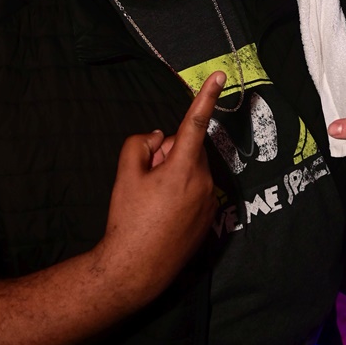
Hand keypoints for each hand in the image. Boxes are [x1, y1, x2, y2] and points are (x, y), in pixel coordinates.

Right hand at [99, 71, 224, 300]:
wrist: (136, 268)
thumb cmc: (128, 219)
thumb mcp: (125, 174)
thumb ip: (140, 144)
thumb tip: (158, 137)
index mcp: (183, 168)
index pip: (195, 123)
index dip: (206, 96)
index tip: (220, 75)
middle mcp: (204, 182)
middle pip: (187, 150)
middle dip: (168, 156)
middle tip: (146, 180)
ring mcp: (210, 202)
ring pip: (191, 171)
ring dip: (173, 176)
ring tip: (153, 203)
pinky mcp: (210, 218)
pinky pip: (196, 191)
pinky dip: (180, 194)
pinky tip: (163, 215)